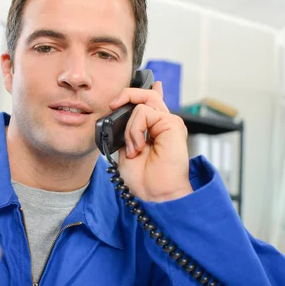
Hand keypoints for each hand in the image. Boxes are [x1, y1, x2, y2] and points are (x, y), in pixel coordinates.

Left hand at [108, 81, 192, 202]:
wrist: (155, 194)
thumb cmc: (143, 178)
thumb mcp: (125, 148)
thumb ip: (126, 129)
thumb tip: (120, 111)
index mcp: (154, 129)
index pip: (150, 101)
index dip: (139, 92)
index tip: (122, 96)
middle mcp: (163, 123)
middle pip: (146, 95)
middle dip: (126, 96)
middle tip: (112, 106)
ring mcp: (169, 122)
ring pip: (142, 102)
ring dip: (130, 126)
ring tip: (132, 148)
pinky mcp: (172, 123)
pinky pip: (144, 112)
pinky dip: (134, 130)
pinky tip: (139, 147)